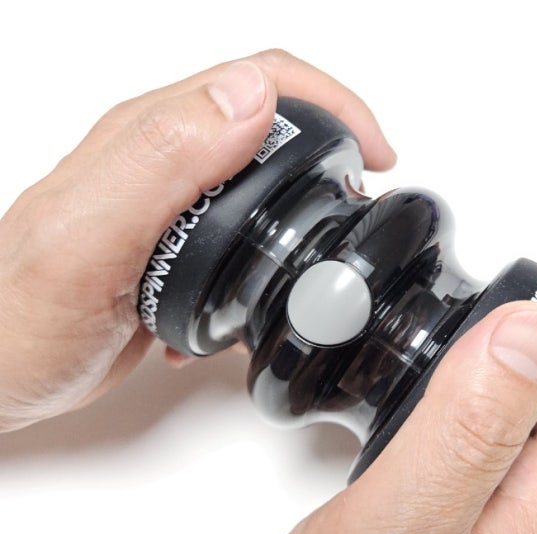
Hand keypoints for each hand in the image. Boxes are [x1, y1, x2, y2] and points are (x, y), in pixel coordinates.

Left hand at [0, 49, 395, 431]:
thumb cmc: (24, 318)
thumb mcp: (90, 237)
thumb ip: (165, 160)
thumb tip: (250, 97)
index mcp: (150, 139)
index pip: (258, 82)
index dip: (330, 104)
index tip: (371, 155)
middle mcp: (162, 160)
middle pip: (267, 120)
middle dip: (331, 144)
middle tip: (361, 194)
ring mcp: (168, 204)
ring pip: (257, 176)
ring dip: (303, 202)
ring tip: (321, 249)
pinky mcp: (171, 245)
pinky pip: (236, 231)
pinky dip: (264, 256)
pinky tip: (251, 296)